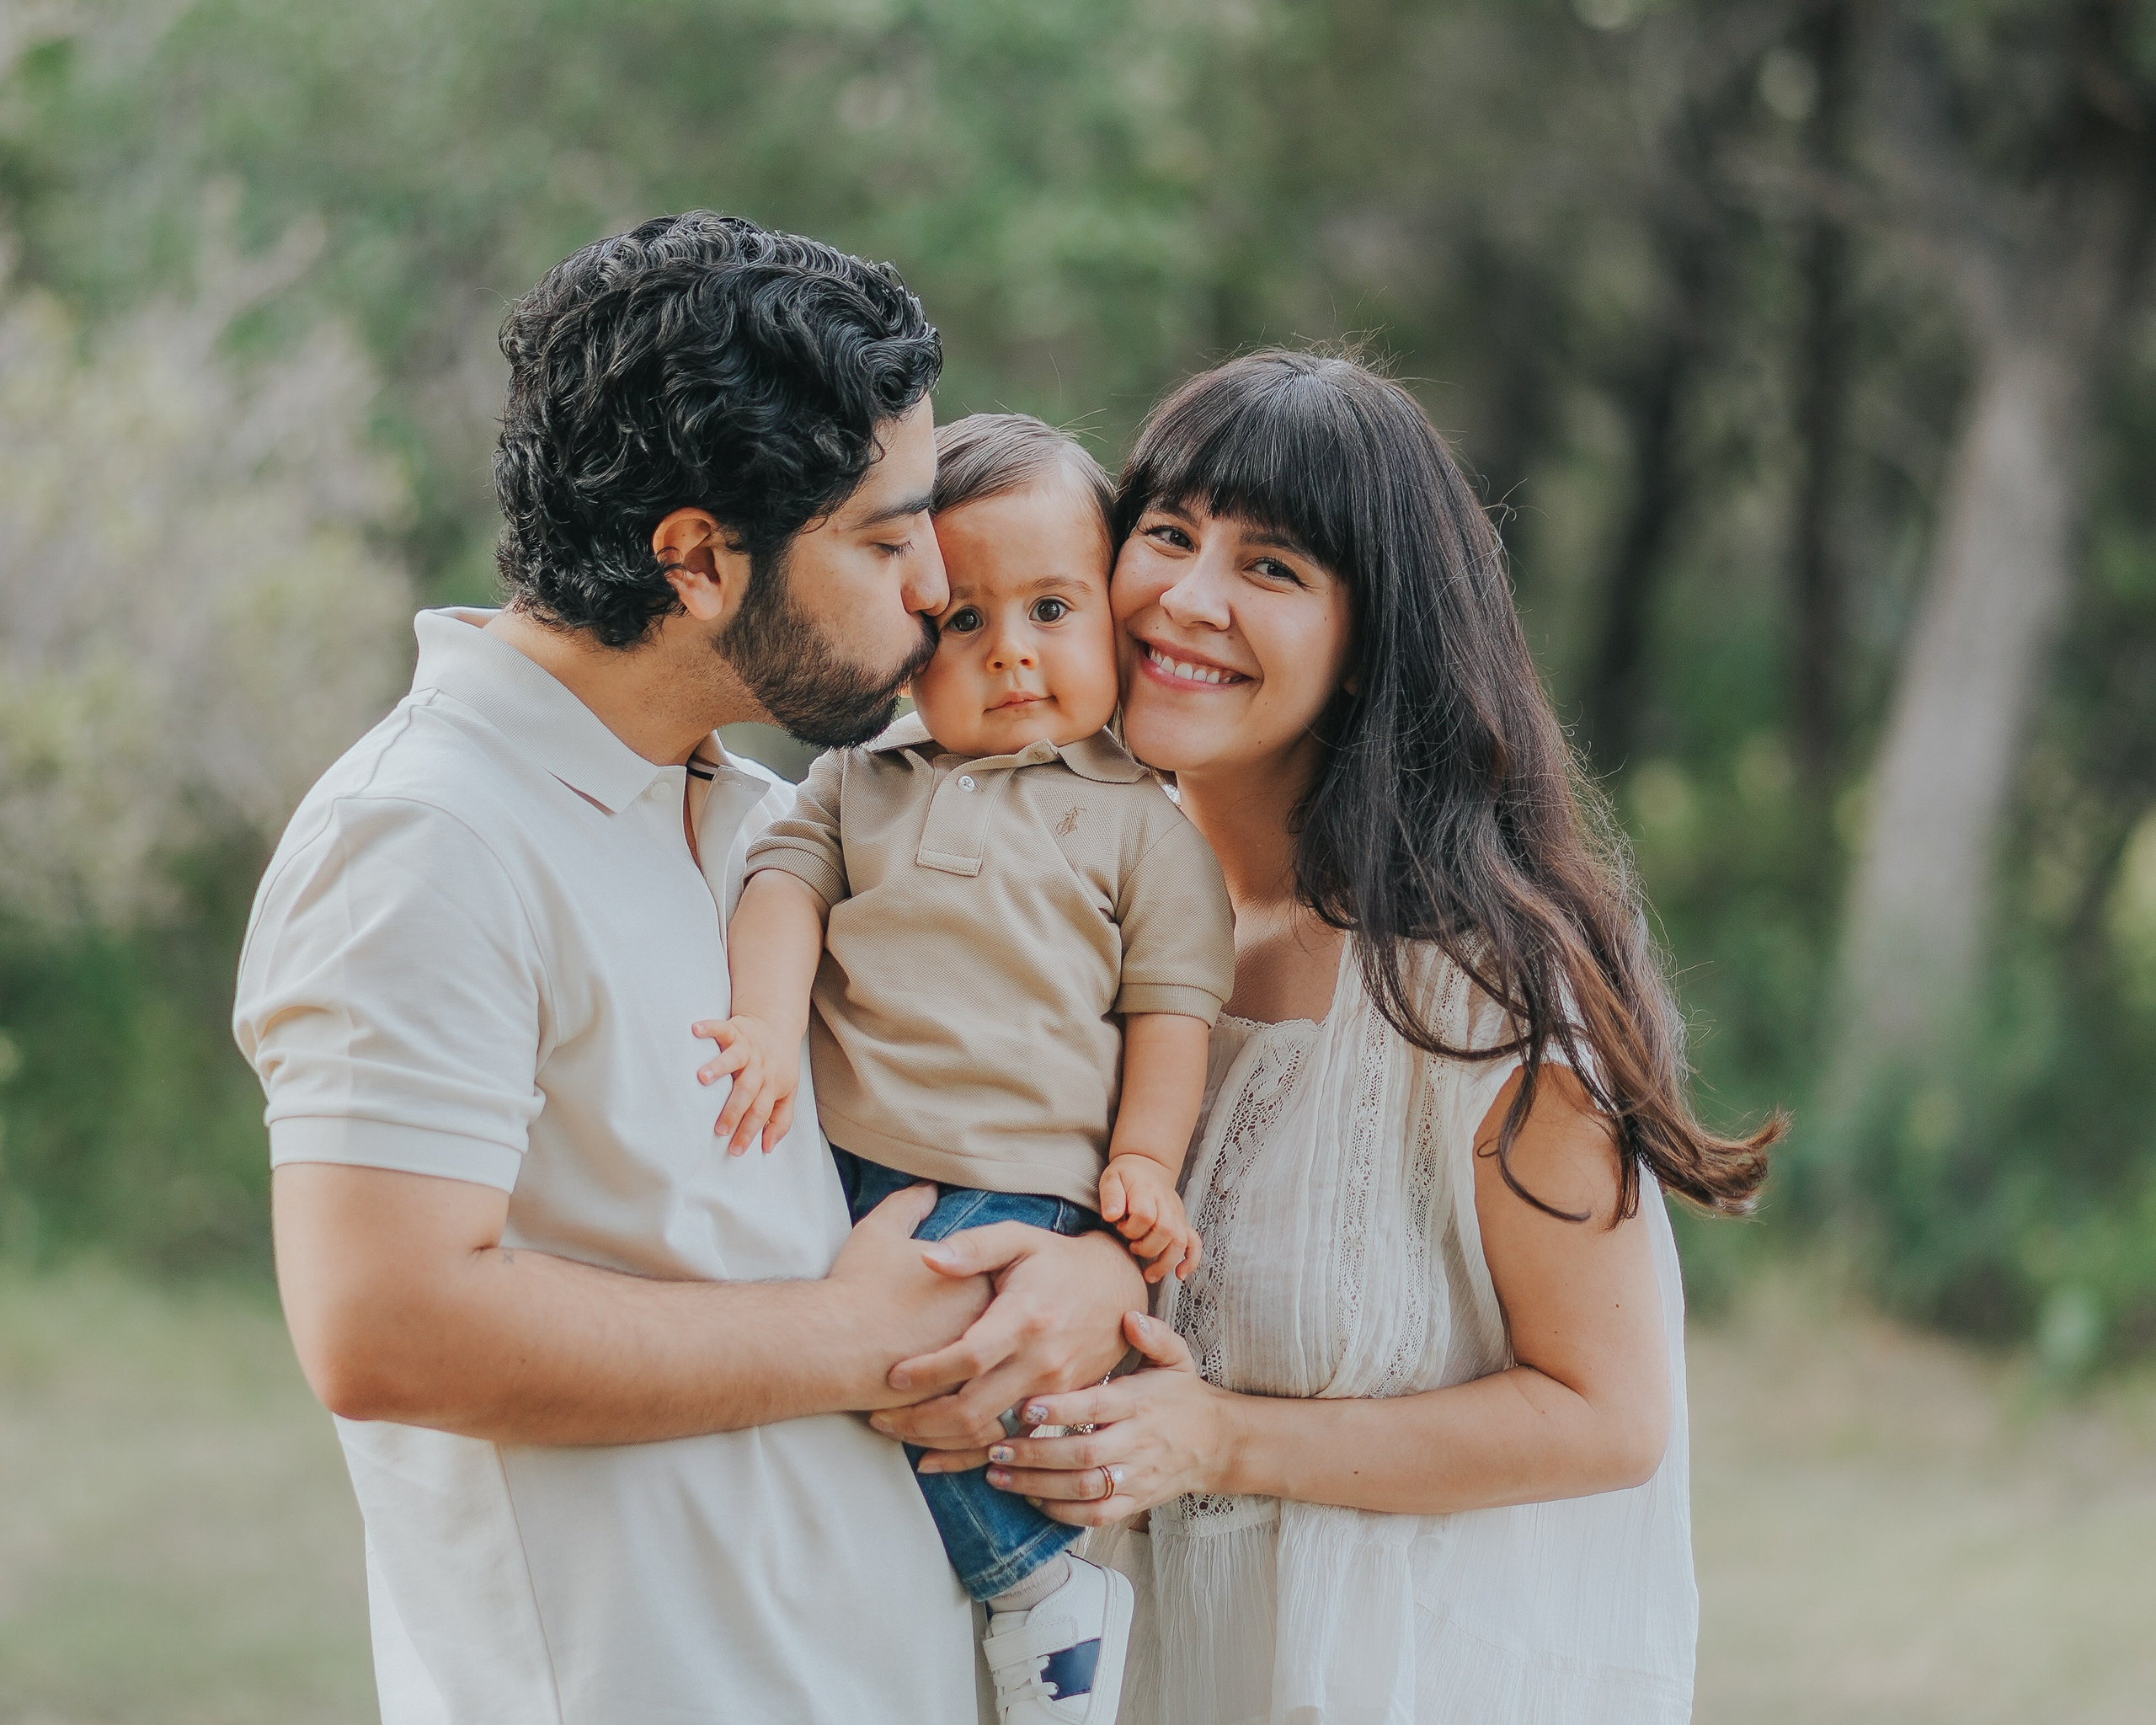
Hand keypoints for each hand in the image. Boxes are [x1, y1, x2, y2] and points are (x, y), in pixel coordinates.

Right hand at [692, 1013, 798, 1154]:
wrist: (779, 1024)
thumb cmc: (780, 1064)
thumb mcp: (788, 1092)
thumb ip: (781, 1120)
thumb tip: (768, 1148)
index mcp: (772, 1085)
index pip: (761, 1112)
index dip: (749, 1131)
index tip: (736, 1150)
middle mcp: (760, 1067)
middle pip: (747, 1090)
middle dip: (734, 1111)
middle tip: (720, 1129)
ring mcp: (748, 1048)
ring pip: (734, 1058)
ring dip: (719, 1067)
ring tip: (702, 1078)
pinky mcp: (736, 1030)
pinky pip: (722, 1028)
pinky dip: (709, 1028)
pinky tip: (695, 1030)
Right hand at [825, 1183, 993, 1410]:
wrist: (830, 1344)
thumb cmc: (858, 1286)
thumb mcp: (883, 1230)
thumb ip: (910, 1206)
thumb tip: (926, 1190)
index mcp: (981, 1290)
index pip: (1006, 1290)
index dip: (990, 1293)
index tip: (967, 1297)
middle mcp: (988, 1335)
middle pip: (1010, 1343)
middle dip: (1000, 1345)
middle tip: (974, 1343)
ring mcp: (972, 1377)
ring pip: (1000, 1391)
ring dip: (989, 1390)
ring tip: (968, 1384)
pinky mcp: (951, 1409)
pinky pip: (979, 1427)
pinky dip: (972, 1425)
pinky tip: (947, 1409)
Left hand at [867, 1223, 1144, 1449]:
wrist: (1117, 1286)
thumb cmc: (1057, 1260)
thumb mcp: (1018, 1239)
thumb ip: (972, 1247)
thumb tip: (926, 1257)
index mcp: (1025, 1318)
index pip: (969, 1357)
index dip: (926, 1372)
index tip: (889, 1376)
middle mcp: (1040, 1361)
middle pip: (973, 1408)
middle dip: (919, 1419)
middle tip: (877, 1417)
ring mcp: (1053, 1390)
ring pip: (989, 1435)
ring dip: (938, 1442)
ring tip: (897, 1434)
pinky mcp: (1059, 1407)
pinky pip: (1011, 1444)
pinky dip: (970, 1458)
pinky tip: (936, 1458)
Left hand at [963, 1311, 1232, 1525]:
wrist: (1216, 1443)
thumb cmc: (1181, 1394)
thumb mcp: (1176, 1356)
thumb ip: (1154, 1335)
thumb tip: (1130, 1316)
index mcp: (1140, 1402)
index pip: (1098, 1406)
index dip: (1061, 1408)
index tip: (1025, 1406)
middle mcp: (1138, 1441)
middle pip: (1083, 1454)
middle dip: (1035, 1454)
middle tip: (995, 1448)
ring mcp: (1137, 1476)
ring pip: (1084, 1488)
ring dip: (1038, 1486)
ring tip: (999, 1476)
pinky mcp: (1136, 1502)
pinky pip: (1097, 1515)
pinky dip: (1063, 1512)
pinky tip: (1032, 1499)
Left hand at [1098, 1154, 1201, 1283]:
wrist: (1148, 1165)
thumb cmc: (1126, 1175)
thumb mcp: (1111, 1178)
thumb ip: (1111, 1196)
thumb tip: (1111, 1215)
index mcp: (1147, 1192)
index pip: (1144, 1215)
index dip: (1131, 1228)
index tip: (1119, 1227)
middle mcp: (1166, 1204)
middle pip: (1165, 1231)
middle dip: (1146, 1248)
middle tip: (1132, 1247)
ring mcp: (1177, 1215)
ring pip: (1180, 1242)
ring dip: (1165, 1262)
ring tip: (1149, 1275)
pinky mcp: (1182, 1223)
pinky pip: (1194, 1243)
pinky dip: (1191, 1261)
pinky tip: (1180, 1275)